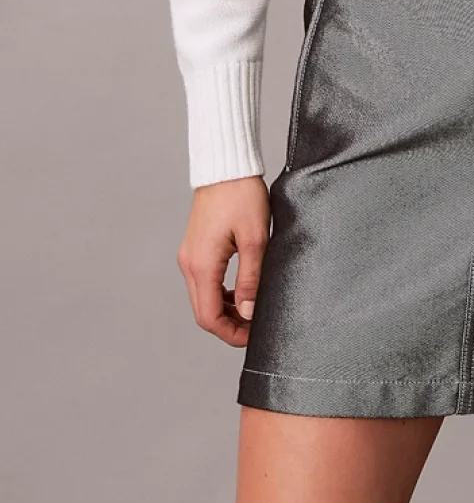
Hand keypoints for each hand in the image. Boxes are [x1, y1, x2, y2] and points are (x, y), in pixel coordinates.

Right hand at [177, 175, 270, 347]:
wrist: (226, 167)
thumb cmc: (242, 196)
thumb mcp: (255, 239)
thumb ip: (251, 279)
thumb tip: (249, 313)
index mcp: (202, 265)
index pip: (209, 317)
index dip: (231, 334)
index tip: (254, 335)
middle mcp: (189, 264)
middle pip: (203, 312)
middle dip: (229, 325)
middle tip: (255, 327)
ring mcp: (189, 256)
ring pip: (203, 298)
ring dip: (225, 310)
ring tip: (252, 309)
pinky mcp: (194, 248)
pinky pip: (203, 282)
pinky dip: (220, 294)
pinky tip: (241, 291)